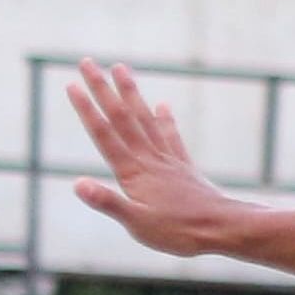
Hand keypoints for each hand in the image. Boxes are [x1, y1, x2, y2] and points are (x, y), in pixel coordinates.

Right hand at [66, 60, 250, 258]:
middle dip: (102, 89)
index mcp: (133, 171)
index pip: (104, 134)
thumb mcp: (137, 224)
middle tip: (87, 62)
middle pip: (121, 117)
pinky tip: (162, 105)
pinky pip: (171, 137)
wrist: (223, 228)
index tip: (72, 84)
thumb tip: (77, 184)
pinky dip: (165, 119)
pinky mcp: (183, 167)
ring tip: (121, 68)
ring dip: (131, 93)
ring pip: (145, 118)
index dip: (87, 109)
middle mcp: (149, 159)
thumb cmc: (179, 232)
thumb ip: (107, 202)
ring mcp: (168, 160)